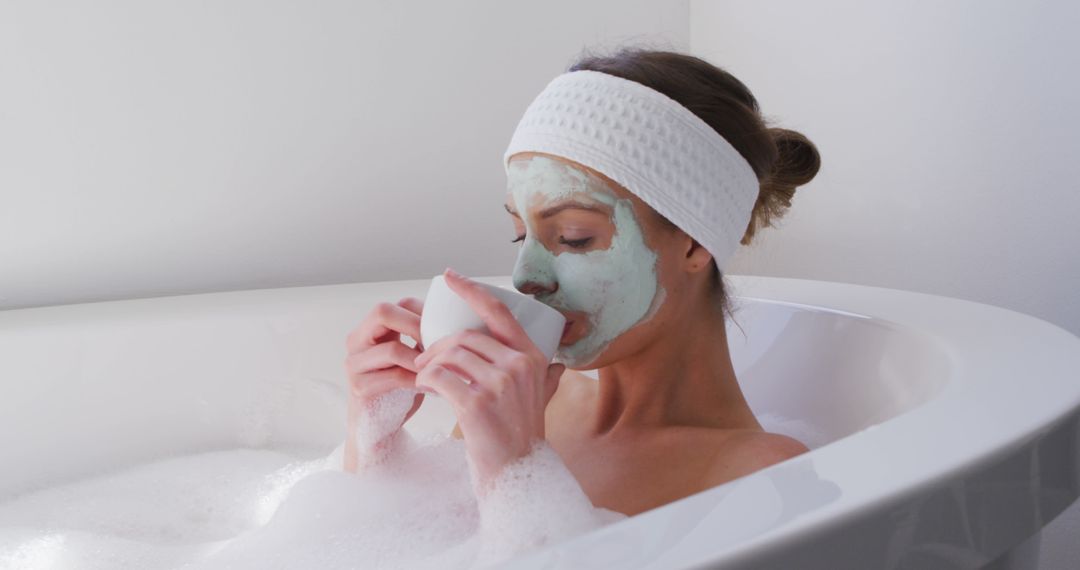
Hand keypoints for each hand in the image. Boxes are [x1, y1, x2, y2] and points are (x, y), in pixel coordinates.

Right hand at [342, 296, 426, 472]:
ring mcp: (354, 364)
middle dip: (416, 325)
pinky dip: (418, 380)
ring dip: (421, 359)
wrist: (379, 428)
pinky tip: (435, 386)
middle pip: (382, 312)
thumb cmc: (399, 390)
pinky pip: (394, 377)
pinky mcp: (359, 387)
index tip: (443, 327)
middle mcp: (357, 341)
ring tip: (441, 367)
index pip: (395, 304)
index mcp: (370, 330)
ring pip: (391, 348)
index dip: (421, 310)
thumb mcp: (411, 357)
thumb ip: (421, 339)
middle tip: (440, 342)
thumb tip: (453, 320)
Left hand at [413, 267, 565, 492]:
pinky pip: (440, 377)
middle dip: (437, 346)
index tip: (450, 276)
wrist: (518, 474)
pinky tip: (424, 388)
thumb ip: (549, 380)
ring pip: (450, 354)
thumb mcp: (542, 402)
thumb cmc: (523, 437)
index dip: (472, 290)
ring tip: (422, 376)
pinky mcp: (477, 403)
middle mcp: (519, 366)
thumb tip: (559, 365)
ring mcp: (499, 384)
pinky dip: (426, 380)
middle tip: (424, 360)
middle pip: (465, 336)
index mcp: (534, 358)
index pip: (499, 313)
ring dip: (428, 363)